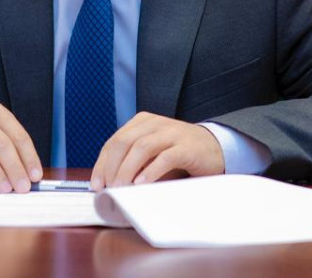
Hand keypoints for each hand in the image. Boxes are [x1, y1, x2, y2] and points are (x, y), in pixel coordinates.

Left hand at [89, 112, 223, 189]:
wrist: (215, 147)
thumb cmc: (178, 153)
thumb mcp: (152, 153)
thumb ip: (133, 161)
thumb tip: (109, 183)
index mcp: (143, 122)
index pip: (114, 141)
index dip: (102, 164)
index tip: (96, 185)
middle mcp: (155, 123)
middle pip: (124, 142)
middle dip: (111, 167)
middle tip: (107, 189)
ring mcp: (172, 133)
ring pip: (141, 147)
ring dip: (127, 170)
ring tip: (121, 188)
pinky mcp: (186, 147)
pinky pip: (165, 157)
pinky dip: (150, 171)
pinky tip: (141, 184)